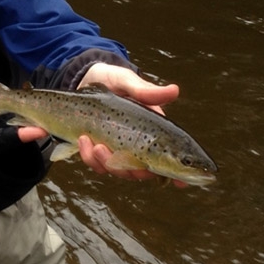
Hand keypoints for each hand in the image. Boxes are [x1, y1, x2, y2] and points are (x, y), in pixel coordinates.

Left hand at [77, 63, 185, 186]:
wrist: (83, 79)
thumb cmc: (112, 79)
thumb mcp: (127, 81)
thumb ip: (145, 91)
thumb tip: (174, 90)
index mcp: (153, 130)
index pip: (172, 156)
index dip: (180, 173)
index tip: (182, 184)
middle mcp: (138, 145)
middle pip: (142, 172)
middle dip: (129, 170)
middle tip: (110, 151)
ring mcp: (118, 150)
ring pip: (118, 171)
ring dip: (103, 162)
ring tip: (90, 141)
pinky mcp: (99, 151)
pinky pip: (97, 164)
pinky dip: (88, 156)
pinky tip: (82, 139)